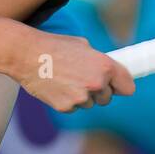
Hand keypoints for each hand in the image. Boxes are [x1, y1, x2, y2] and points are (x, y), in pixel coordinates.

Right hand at [15, 29, 135, 111]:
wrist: (26, 54)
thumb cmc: (54, 46)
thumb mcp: (83, 46)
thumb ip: (98, 61)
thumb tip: (107, 72)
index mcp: (104, 66)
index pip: (128, 87)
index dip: (121, 86)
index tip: (117, 86)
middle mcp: (96, 83)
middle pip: (107, 98)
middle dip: (98, 91)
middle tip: (81, 78)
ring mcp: (81, 97)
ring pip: (89, 103)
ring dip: (82, 95)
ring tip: (65, 79)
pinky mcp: (66, 107)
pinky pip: (73, 108)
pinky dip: (67, 100)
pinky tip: (57, 86)